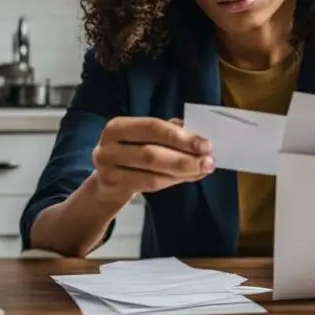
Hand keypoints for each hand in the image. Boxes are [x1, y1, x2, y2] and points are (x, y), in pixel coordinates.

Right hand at [91, 116, 214, 198]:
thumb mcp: (144, 138)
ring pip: (152, 173)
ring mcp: (108, 170)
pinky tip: (188, 177)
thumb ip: (169, 132)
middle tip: (209, 161)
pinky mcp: (113, 188)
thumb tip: (197, 134)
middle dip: (185, 158)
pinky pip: (149, 185)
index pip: (152, 127)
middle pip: (151, 153)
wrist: (105, 183)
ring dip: (182, 172)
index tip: (206, 144)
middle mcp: (108, 147)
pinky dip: (172, 181)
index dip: (180, 136)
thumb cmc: (132, 152)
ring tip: (203, 170)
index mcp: (118, 126)